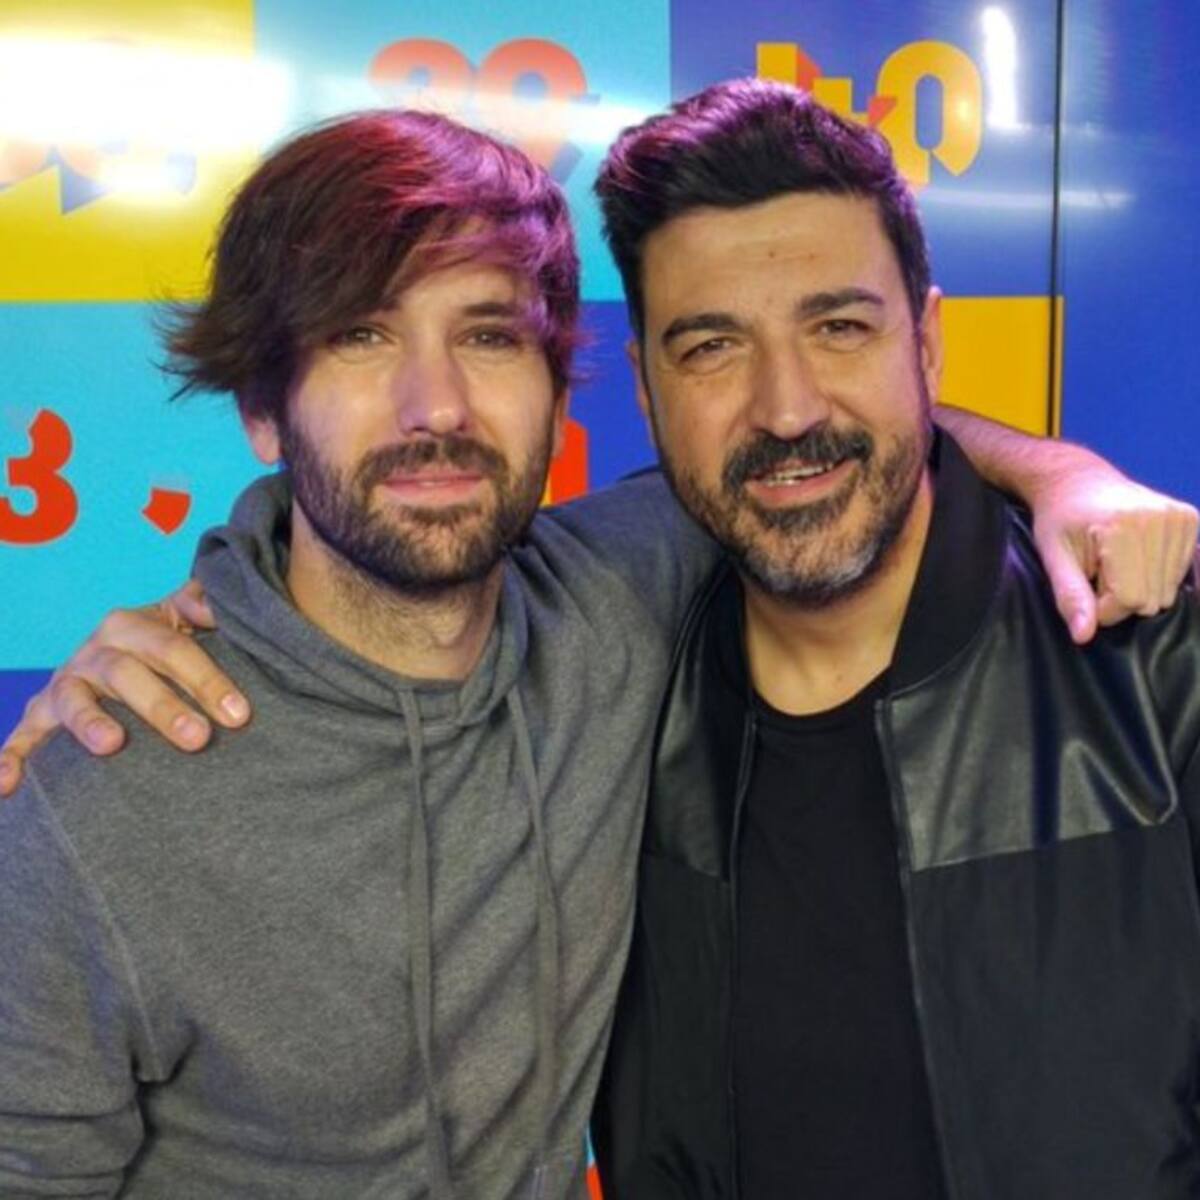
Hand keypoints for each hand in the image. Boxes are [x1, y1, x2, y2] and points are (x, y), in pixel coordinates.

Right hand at [0, 581, 249, 797]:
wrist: (118, 659)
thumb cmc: (164, 647)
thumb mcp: (183, 618)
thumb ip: (201, 606)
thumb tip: (213, 605)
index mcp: (131, 626)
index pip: (172, 649)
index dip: (207, 679)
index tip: (239, 714)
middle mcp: (94, 654)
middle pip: (126, 675)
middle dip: (162, 706)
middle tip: (198, 738)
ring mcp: (64, 686)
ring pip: (74, 702)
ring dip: (90, 723)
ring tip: (112, 745)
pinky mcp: (40, 718)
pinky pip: (20, 737)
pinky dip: (9, 758)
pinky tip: (7, 785)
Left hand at [1032, 472, 1198, 643]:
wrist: (1076, 480)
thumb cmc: (1059, 520)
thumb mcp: (1054, 558)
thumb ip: (1070, 596)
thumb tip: (1083, 636)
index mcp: (1122, 527)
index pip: (1129, 600)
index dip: (1103, 607)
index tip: (1086, 589)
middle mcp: (1159, 518)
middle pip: (1151, 598)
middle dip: (1120, 597)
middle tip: (1099, 571)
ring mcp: (1179, 516)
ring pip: (1167, 591)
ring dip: (1138, 586)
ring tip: (1115, 560)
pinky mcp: (1189, 518)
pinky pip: (1181, 574)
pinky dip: (1156, 575)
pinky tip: (1137, 556)